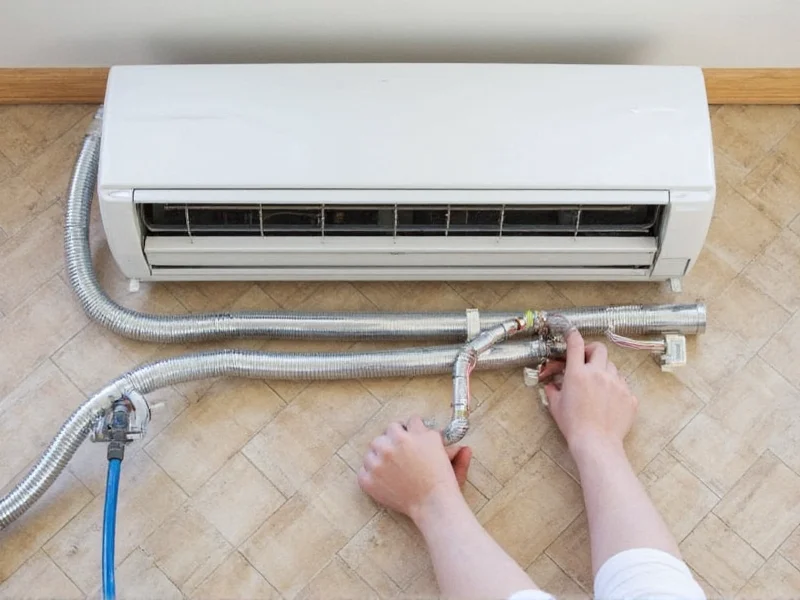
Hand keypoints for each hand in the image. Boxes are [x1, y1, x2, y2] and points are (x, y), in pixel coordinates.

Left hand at [357, 416, 471, 522]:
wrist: (433, 505)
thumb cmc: (443, 481)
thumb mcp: (447, 456)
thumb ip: (449, 445)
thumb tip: (464, 446)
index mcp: (408, 436)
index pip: (407, 423)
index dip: (412, 431)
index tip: (414, 438)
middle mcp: (390, 446)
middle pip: (385, 434)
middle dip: (394, 441)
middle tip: (402, 454)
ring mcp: (376, 463)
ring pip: (372, 451)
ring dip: (380, 456)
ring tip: (392, 468)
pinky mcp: (367, 480)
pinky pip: (363, 470)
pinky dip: (371, 474)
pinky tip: (385, 479)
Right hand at [540, 330, 637, 453]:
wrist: (596, 443)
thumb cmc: (573, 425)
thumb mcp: (556, 406)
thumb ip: (553, 390)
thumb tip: (551, 384)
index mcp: (577, 374)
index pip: (575, 344)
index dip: (573, 335)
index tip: (572, 334)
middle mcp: (598, 374)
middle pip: (599, 349)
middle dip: (592, 351)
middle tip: (587, 361)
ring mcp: (617, 384)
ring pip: (612, 367)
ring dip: (604, 371)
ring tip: (598, 386)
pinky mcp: (629, 396)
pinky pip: (623, 385)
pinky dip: (615, 389)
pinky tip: (608, 401)